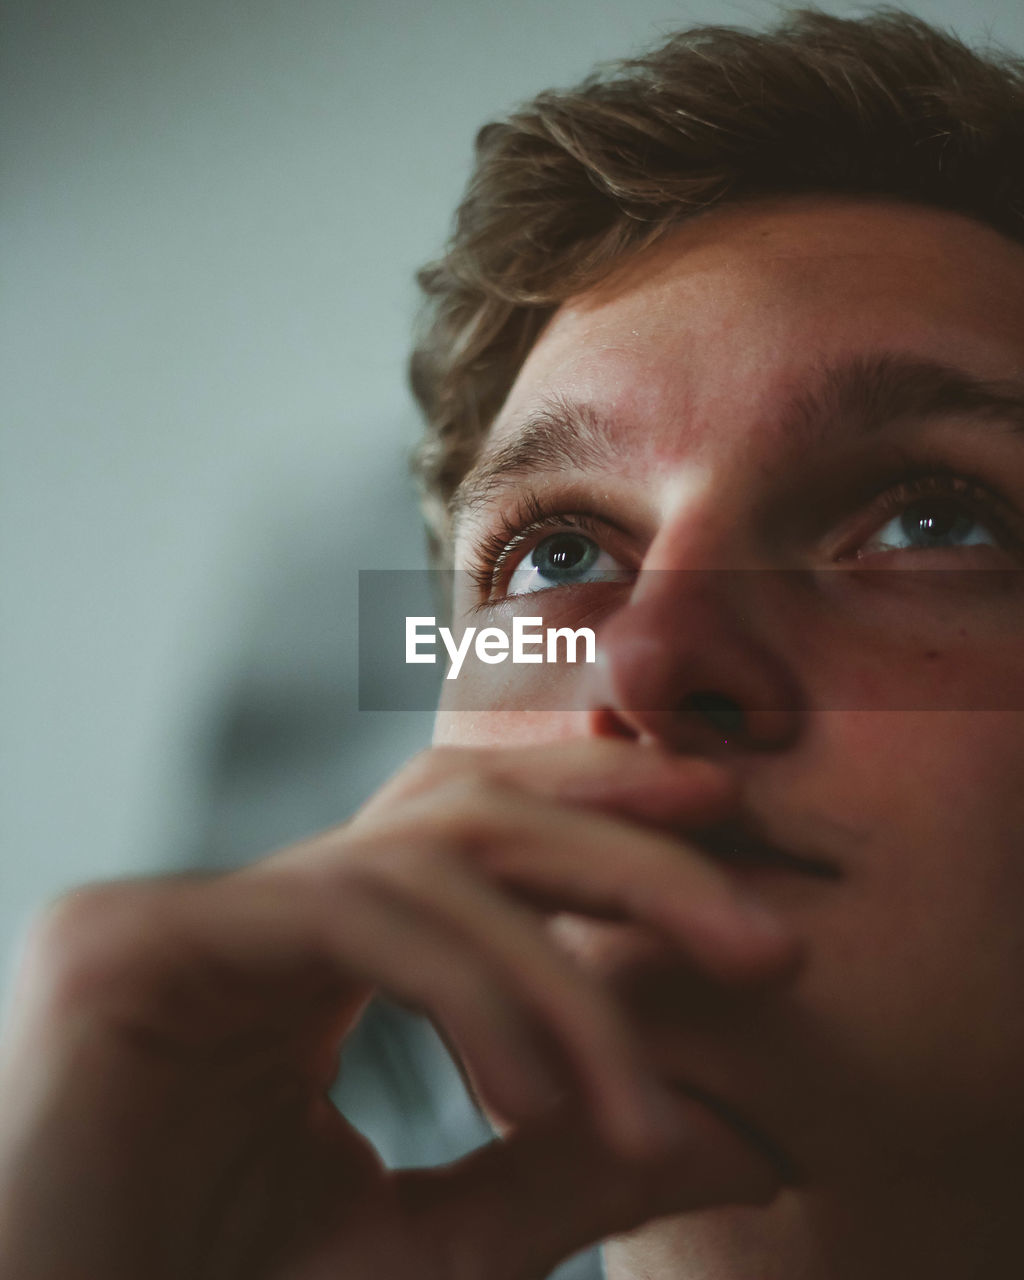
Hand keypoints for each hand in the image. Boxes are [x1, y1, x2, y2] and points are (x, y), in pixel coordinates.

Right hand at [0, 740, 796, 1279]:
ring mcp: (191, 913)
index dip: (602, 814)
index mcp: (314, 955)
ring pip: (423, 859)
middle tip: (764, 931)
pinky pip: (348, 916)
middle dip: (623, 850)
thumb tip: (746, 1133)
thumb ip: (570, 1173)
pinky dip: (465, 989)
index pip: (471, 838)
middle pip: (467, 811)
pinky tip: (530, 1093)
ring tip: (649, 1101)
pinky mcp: (134, 943)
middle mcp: (256, 906)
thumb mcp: (430, 1246)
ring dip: (562, 967)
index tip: (722, 826)